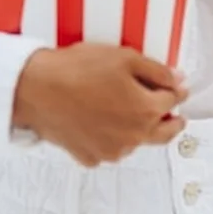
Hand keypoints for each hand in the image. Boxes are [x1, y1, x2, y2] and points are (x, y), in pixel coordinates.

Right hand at [11, 44, 188, 166]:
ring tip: (128, 110)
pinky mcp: (90, 156)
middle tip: (175, 115)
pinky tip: (102, 119)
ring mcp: (111, 149)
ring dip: (139, 128)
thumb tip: (176, 79)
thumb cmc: (75, 71)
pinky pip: (110, 148)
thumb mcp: (124, 57)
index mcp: (145, 111)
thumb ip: (156, 70)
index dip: (176, 89)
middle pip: (164, 132)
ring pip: (136, 141)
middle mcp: (132, 136)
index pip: (173, 101)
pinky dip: (112, 136)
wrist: (36, 89)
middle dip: (172, 121)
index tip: (176, 86)